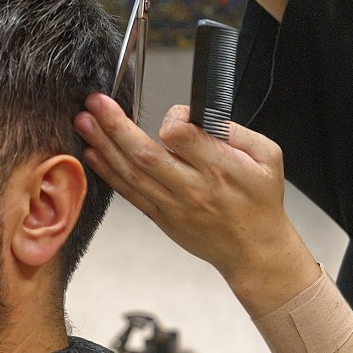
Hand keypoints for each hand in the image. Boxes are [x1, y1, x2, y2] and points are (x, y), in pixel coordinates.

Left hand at [74, 95, 316, 309]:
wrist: (253, 249)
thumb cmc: (261, 201)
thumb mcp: (268, 157)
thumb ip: (236, 131)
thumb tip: (202, 116)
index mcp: (218, 168)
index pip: (181, 135)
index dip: (173, 118)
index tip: (176, 115)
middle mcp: (191, 187)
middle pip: (144, 154)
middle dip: (115, 125)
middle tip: (96, 103)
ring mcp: (172, 205)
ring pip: (131, 173)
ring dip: (104, 145)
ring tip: (84, 121)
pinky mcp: (160, 217)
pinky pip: (129, 193)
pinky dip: (109, 173)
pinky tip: (93, 154)